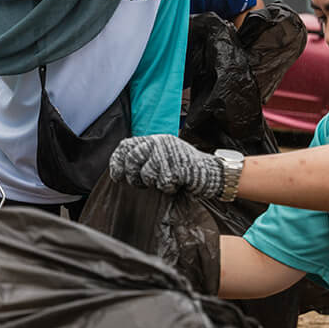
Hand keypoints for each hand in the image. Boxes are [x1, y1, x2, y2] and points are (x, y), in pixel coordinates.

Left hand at [108, 134, 223, 197]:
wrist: (211, 172)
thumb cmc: (184, 167)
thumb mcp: (163, 156)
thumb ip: (145, 157)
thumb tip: (121, 169)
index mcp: (154, 139)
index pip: (126, 145)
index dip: (117, 161)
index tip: (117, 176)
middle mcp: (160, 142)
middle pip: (133, 158)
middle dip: (132, 175)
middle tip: (141, 184)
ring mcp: (170, 153)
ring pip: (147, 172)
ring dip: (153, 183)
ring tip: (163, 182)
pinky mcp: (180, 166)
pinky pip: (163, 182)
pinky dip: (168, 188)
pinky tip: (176, 184)